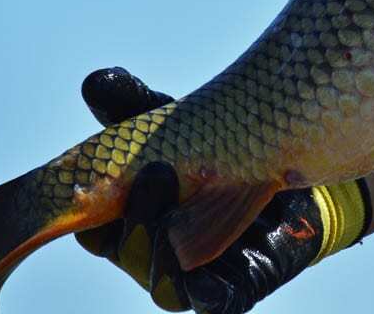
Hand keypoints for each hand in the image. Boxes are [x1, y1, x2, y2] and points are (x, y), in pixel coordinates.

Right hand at [75, 67, 371, 312]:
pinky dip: (206, 288)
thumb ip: (133, 102)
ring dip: (165, 250)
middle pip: (124, 253)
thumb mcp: (177, 119)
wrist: (288, 171)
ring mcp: (190, 277)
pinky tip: (206, 269)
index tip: (98, 182)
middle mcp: (150, 253)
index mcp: (126, 217)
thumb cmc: (220, 143)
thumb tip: (96, 81)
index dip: (85, 211)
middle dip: (135, 220)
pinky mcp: (231, 290)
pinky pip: (212, 299)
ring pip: (162, 281)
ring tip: (183, 206)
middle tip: (158, 171)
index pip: (89, 227)